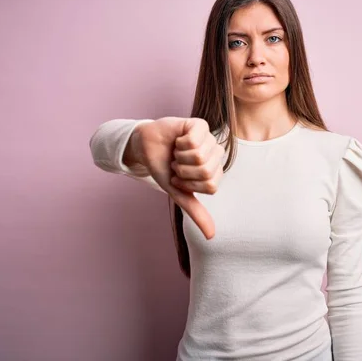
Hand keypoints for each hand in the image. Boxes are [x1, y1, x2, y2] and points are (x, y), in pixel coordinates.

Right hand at [137, 117, 224, 238]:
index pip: (210, 186)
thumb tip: (211, 236)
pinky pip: (194, 140)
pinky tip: (177, 140)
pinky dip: (180, 144)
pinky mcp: (199, 124)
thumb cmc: (164, 168)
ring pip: (200, 156)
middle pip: (206, 172)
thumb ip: (196, 212)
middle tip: (177, 164)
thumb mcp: (179, 193)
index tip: (180, 178)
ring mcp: (209, 138)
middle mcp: (215, 154)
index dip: (189, 184)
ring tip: (176, 153)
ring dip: (180, 157)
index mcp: (215, 170)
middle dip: (184, 171)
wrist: (145, 148)